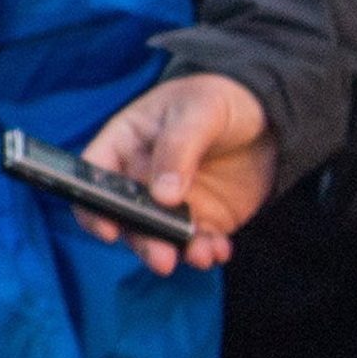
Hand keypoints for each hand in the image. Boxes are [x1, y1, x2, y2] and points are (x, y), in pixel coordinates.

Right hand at [81, 74, 273, 273]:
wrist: (264, 114)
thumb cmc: (217, 98)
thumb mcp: (198, 111)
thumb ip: (178, 149)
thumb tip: (163, 196)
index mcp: (125, 144)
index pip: (94, 177)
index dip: (92, 206)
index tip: (109, 230)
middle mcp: (141, 179)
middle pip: (126, 218)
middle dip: (143, 241)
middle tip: (163, 258)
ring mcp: (171, 203)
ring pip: (161, 238)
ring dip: (177, 252)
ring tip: (201, 255)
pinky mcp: (202, 219)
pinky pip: (197, 244)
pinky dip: (207, 253)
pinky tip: (220, 249)